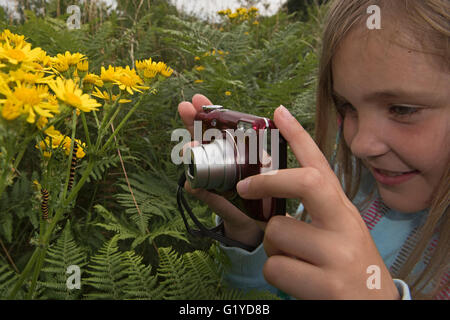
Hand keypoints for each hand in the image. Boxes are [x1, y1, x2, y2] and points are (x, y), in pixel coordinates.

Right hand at [178, 94, 262, 246]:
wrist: (256, 220)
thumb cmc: (263, 190)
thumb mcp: (265, 172)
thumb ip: (262, 157)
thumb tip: (263, 138)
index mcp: (233, 149)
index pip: (217, 126)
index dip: (208, 112)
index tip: (198, 99)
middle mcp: (217, 159)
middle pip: (200, 136)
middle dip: (191, 122)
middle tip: (184, 108)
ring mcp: (209, 175)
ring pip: (194, 159)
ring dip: (189, 151)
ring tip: (187, 148)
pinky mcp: (208, 195)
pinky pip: (197, 188)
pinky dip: (194, 186)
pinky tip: (191, 183)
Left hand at [236, 105, 399, 298]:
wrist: (372, 307)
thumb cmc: (346, 267)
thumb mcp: (336, 233)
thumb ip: (311, 213)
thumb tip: (265, 194)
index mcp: (343, 210)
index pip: (321, 165)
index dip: (299, 136)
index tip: (278, 111)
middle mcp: (345, 225)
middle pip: (306, 182)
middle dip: (268, 180)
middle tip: (246, 187)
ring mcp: (339, 254)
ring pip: (278, 233)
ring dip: (274, 248)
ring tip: (296, 262)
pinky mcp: (329, 284)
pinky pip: (276, 267)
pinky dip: (278, 274)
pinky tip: (301, 283)